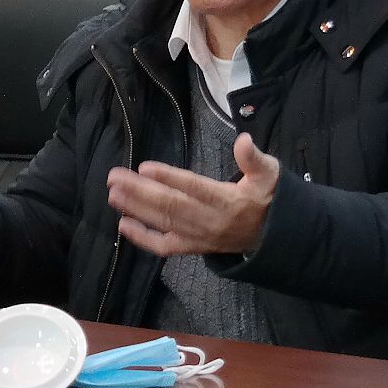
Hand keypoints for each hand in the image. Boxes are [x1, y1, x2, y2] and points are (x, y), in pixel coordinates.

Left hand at [104, 133, 278, 257]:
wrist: (275, 237)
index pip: (195, 188)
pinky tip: (123, 224)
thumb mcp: (269, 174)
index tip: (145, 167)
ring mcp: (199, 237)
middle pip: (171, 206)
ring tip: (113, 194)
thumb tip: (244, 140)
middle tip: (115, 177)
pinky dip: (143, 238)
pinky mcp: (193, 247)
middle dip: (140, 192)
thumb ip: (254, 158)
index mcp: (228, 201)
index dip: (170, 178)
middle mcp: (210, 221)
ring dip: (136, 209)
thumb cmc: (268, 198)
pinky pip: (165, 246)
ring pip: (164, 223)